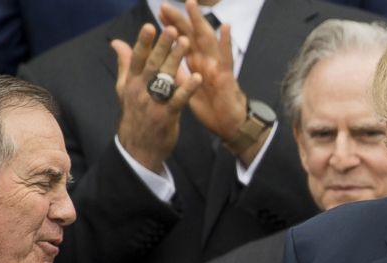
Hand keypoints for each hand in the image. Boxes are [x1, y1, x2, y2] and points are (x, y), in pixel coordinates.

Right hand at [112, 22, 201, 173]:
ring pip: (165, 78)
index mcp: (131, 82)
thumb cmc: (135, 115)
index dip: (143, 42)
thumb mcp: (125, 89)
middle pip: (152, 64)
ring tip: (187, 44)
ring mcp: (153, 103)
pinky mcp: (167, 116)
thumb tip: (117, 42)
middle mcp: (141, 90)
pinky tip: (197, 77)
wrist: (139, 148)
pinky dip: (188, 88)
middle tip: (173, 29)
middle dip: (163, 46)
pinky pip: (178, 99)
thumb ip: (125, 64)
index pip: (137, 58)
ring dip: (176, 60)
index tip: (150, 26)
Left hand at [159, 0, 247, 143]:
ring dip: (199, 22)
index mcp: (196, 64)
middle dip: (179, 20)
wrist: (227, 125)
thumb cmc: (211, 107)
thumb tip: (163, 66)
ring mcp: (217, 67)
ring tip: (191, 5)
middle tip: (164, 5)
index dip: (171, 27)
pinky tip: (226, 28)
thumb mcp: (189, 89)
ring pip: (207, 40)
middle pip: (191, 36)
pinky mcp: (226, 77)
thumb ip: (177, 75)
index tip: (159, 14)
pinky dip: (227, 43)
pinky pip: (227, 58)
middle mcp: (206, 61)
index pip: (182, 42)